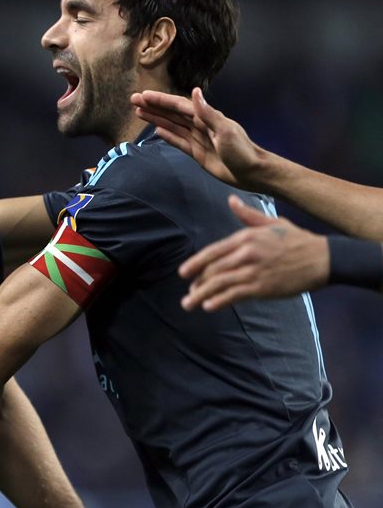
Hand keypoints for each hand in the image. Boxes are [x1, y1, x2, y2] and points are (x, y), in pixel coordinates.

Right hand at [132, 88, 270, 189]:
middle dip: (153, 106)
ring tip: (139, 112)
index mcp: (206, 117)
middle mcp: (200, 125)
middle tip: (133, 101)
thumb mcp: (225, 130)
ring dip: (156, 118)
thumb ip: (207, 112)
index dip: (160, 100)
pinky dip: (167, 134)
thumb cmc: (241, 151)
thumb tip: (194, 91)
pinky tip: (156, 129)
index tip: (143, 96)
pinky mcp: (196, 152)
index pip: (178, 106)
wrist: (250, 172)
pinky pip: (178, 141)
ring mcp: (197, 138)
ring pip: (172, 125)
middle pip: (172, 113)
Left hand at [179, 195, 327, 309]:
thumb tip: (231, 200)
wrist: (324, 258)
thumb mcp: (272, 222)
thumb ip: (247, 215)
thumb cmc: (298, 240)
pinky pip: (234, 295)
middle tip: (188, 294)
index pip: (212, 252)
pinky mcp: (262, 287)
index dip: (195, 264)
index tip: (183, 273)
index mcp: (246, 237)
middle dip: (196, 284)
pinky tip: (209, 307)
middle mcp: (246, 253)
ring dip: (201, 296)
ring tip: (189, 304)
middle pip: (212, 270)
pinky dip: (219, 301)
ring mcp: (253, 270)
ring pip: (219, 284)